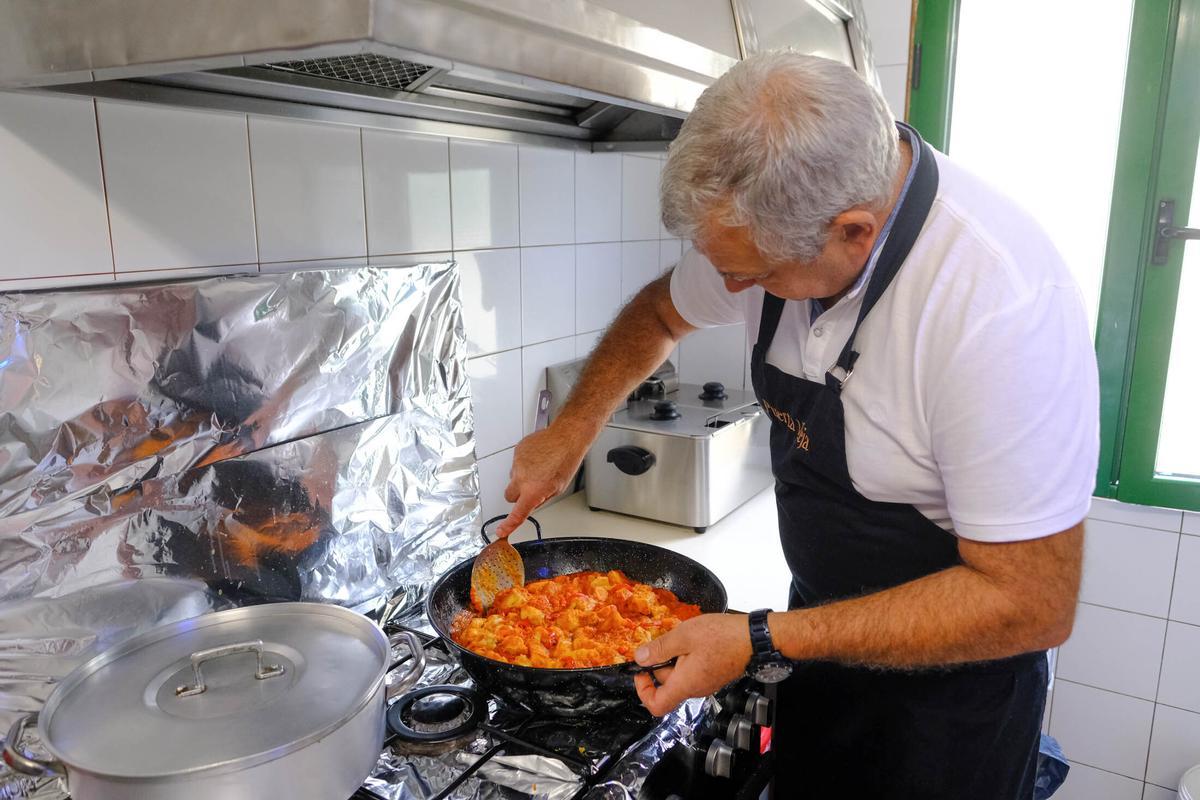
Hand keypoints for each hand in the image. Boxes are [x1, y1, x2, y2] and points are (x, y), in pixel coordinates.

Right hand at [495, 425, 589, 537]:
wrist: (566, 438)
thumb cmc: (566, 461)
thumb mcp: (558, 489)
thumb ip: (540, 499)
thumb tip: (530, 504)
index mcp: (533, 490)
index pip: (517, 513)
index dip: (509, 525)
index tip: (501, 531)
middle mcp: (522, 478)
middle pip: (509, 496)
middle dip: (517, 496)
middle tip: (530, 489)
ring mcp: (517, 463)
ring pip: (513, 478)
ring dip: (522, 477)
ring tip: (540, 468)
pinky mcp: (516, 452)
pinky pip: (516, 464)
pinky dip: (524, 464)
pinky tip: (537, 459)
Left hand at [633, 613, 751, 715]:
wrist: (754, 638)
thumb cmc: (723, 637)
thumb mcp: (684, 636)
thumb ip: (659, 648)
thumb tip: (640, 658)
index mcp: (685, 684)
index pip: (656, 705)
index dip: (643, 691)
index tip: (641, 672)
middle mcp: (695, 688)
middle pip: (666, 685)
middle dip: (660, 664)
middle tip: (665, 641)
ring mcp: (706, 683)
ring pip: (679, 676)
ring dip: (674, 658)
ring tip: (682, 638)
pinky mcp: (713, 675)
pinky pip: (692, 671)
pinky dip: (686, 657)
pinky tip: (693, 641)